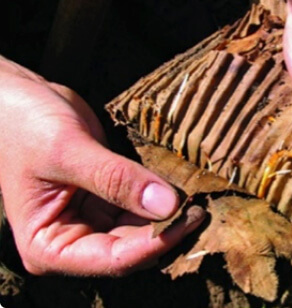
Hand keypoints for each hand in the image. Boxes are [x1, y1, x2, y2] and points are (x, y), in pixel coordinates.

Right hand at [0, 56, 203, 275]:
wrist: (23, 101)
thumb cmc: (27, 126)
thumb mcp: (67, 152)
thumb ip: (115, 179)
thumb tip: (167, 204)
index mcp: (50, 245)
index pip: (112, 258)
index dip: (153, 242)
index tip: (188, 218)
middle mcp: (73, 239)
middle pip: (131, 247)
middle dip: (165, 229)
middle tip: (200, 206)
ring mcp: (93, 219)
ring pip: (139, 227)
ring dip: (167, 214)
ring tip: (196, 196)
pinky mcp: (107, 198)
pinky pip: (139, 204)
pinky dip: (159, 197)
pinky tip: (180, 185)